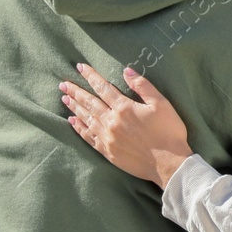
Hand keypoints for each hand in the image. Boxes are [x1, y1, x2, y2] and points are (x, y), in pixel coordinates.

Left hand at [61, 64, 191, 187]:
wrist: (169, 164)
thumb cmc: (169, 132)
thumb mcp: (162, 104)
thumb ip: (143, 86)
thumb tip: (126, 71)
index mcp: (124, 108)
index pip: (103, 87)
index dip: (91, 76)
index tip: (80, 67)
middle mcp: (112, 121)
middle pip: (90, 102)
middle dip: (76, 91)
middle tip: (63, 84)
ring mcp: (107, 137)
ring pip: (86, 118)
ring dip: (74, 107)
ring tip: (65, 98)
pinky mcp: (107, 151)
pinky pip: (88, 137)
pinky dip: (79, 128)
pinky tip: (72, 121)